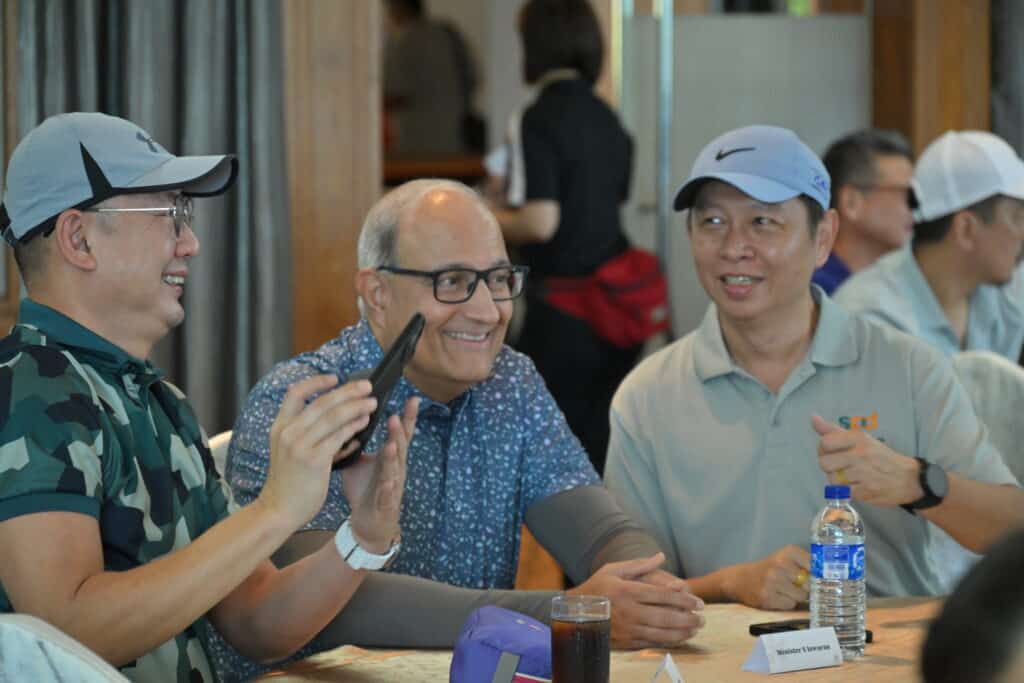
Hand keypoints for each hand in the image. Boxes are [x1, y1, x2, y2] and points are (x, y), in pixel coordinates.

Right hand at [259, 376, 375, 529]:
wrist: (279, 509)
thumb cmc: (289, 480)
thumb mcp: (288, 449)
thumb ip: (304, 430)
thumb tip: (333, 412)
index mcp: (280, 426)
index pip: (295, 393)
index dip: (315, 382)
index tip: (334, 377)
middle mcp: (288, 432)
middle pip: (321, 402)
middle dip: (347, 391)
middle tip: (367, 386)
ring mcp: (300, 445)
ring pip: (333, 417)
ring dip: (356, 407)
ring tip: (372, 402)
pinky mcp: (314, 459)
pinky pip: (339, 437)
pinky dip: (354, 427)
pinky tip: (365, 423)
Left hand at [343, 397, 418, 553]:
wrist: (368, 522)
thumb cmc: (366, 488)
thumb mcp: (360, 461)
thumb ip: (356, 441)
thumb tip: (344, 418)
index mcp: (391, 456)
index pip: (401, 433)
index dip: (408, 417)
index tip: (413, 398)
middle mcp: (396, 469)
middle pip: (400, 447)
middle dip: (398, 432)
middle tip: (394, 416)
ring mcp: (393, 486)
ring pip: (395, 469)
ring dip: (394, 457)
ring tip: (391, 445)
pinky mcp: (386, 504)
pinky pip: (387, 496)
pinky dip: (388, 489)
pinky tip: (387, 483)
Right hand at [569, 553, 704, 648]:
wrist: (574, 613)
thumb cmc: (596, 588)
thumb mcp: (613, 570)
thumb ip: (639, 564)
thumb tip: (660, 556)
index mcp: (628, 590)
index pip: (663, 595)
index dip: (684, 600)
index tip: (699, 602)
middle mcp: (629, 610)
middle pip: (666, 616)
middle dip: (688, 617)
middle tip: (703, 617)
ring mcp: (628, 628)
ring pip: (661, 632)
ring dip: (682, 631)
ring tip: (696, 628)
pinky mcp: (626, 641)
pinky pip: (652, 643)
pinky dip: (669, 642)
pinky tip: (680, 638)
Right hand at [720, 545, 810, 609]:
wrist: (741, 579)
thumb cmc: (770, 569)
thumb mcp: (786, 559)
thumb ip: (807, 565)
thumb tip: (834, 578)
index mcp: (789, 552)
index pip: (816, 567)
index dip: (819, 576)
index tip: (818, 579)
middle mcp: (780, 564)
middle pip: (810, 584)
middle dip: (805, 588)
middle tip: (794, 585)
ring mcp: (773, 581)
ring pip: (800, 596)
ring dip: (795, 597)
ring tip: (783, 591)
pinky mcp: (767, 597)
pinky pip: (790, 605)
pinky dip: (786, 604)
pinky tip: (776, 597)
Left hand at [812, 415, 922, 505]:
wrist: (909, 479)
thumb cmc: (881, 456)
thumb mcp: (860, 438)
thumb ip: (834, 431)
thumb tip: (813, 418)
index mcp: (858, 438)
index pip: (825, 442)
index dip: (823, 449)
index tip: (831, 452)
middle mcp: (859, 454)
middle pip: (824, 462)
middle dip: (828, 466)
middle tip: (839, 466)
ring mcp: (862, 473)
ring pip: (831, 479)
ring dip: (837, 480)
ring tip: (849, 477)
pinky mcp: (865, 491)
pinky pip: (843, 492)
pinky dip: (846, 491)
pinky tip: (856, 486)